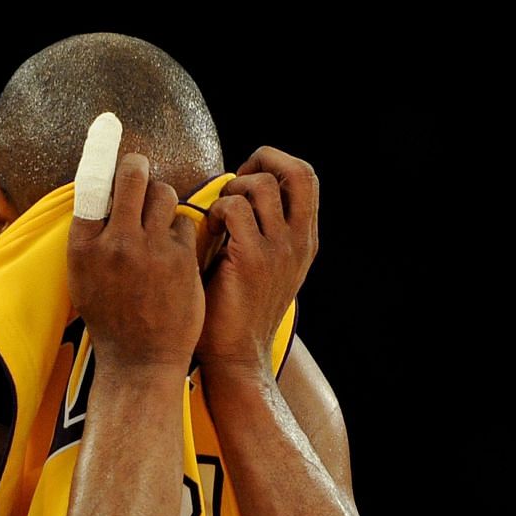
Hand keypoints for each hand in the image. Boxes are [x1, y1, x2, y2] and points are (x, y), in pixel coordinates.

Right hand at [67, 151, 204, 371]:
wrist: (140, 363)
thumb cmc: (112, 320)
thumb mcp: (84, 279)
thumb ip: (90, 238)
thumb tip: (101, 197)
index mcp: (82, 246)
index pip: (90, 182)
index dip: (100, 152)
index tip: (106, 127)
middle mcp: (113, 242)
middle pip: (131, 174)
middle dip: (139, 168)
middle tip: (141, 172)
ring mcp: (148, 249)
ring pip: (164, 194)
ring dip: (164, 201)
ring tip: (160, 221)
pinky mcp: (180, 259)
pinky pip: (185, 224)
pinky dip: (181, 235)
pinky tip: (176, 257)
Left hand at [198, 146, 319, 373]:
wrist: (237, 356)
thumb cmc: (237, 311)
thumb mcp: (265, 267)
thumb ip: (263, 231)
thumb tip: (239, 191)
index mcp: (305, 240)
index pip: (306, 179)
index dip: (275, 164)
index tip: (246, 177)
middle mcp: (299, 242)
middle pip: (299, 172)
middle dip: (264, 158)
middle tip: (235, 175)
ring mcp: (280, 250)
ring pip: (262, 184)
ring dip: (232, 188)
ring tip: (218, 215)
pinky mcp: (253, 260)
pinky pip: (235, 209)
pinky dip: (216, 211)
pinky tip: (208, 232)